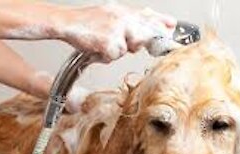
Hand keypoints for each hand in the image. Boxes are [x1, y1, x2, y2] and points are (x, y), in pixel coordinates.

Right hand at [54, 3, 176, 62]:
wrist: (66, 23)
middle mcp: (123, 18)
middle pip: (144, 34)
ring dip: (118, 49)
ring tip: (103, 41)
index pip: (148, 16)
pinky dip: (106, 55)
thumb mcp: (110, 15)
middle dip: (140, 42)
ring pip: (129, 48)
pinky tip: (97, 47)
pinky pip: (115, 56)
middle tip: (127, 42)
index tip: (172, 26)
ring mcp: (117, 29)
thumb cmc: (87, 23)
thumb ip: (129, 21)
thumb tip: (146, 28)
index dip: (161, 22)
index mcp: (124, 11)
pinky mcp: (110, 42)